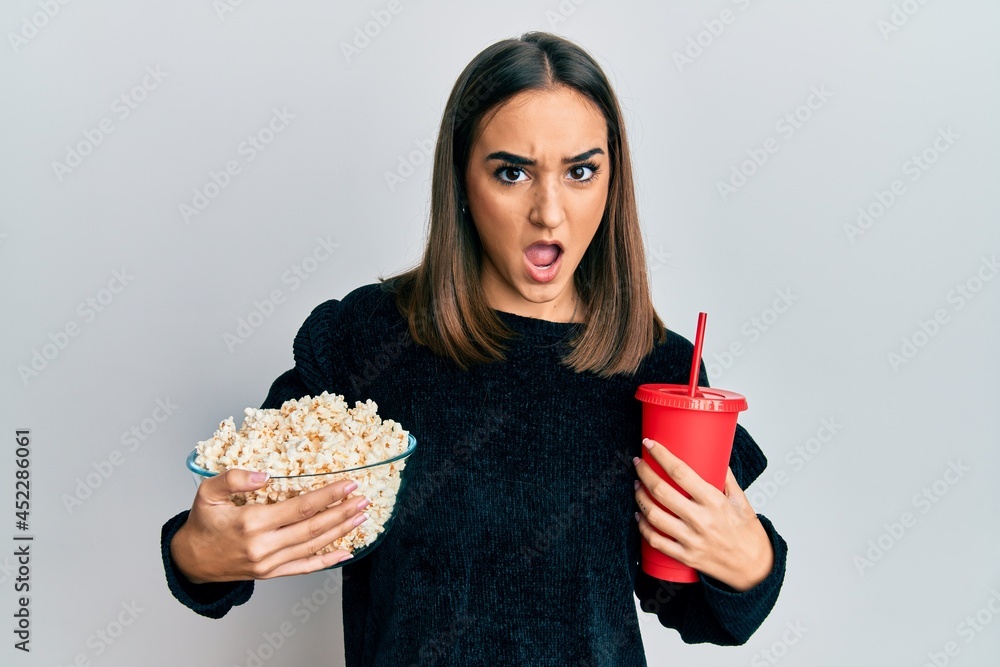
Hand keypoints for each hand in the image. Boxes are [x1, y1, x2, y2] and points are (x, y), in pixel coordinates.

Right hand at [169, 469, 369, 583]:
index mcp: (251, 523)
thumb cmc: (202, 522)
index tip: (349, 484)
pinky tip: (347, 551)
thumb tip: (266, 476)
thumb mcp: (207, 492)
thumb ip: (233, 478)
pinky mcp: (271, 574)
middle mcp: (264, 546)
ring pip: (313, 546)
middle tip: (364, 499)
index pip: (300, 507)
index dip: (328, 496)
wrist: (191, 560)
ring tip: (361, 516)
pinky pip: (304, 568)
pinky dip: (328, 561)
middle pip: (313, 528)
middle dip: (342, 512)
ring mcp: (269, 564)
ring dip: (341, 531)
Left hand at [633, 438, 772, 590]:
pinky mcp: (685, 556)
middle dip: (645, 473)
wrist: (755, 569)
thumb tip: (716, 455)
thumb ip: (726, 478)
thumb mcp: (742, 501)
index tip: (650, 444)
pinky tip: (639, 516)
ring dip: (640, 498)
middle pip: (661, 491)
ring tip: (637, 486)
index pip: (681, 472)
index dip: (661, 455)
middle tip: (638, 463)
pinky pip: (656, 541)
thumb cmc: (748, 533)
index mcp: (715, 502)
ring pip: (654, 515)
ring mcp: (691, 540)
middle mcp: (701, 520)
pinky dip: (643, 526)